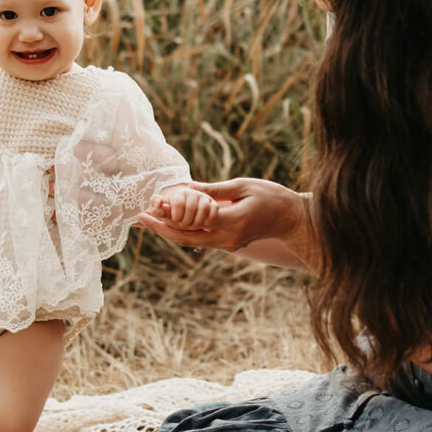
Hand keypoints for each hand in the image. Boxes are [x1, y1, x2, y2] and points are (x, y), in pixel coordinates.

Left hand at [135, 177, 310, 257]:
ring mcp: (228, 245)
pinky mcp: (229, 245)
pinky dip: (184, 231)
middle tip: (139, 218)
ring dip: (169, 231)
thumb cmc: (272, 197)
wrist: (292, 220)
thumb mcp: (243, 186)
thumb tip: (188, 187)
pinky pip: (201, 240)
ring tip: (149, 219)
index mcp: (232, 221)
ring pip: (191, 241)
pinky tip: (170, 222)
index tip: (153, 205)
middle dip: (161, 229)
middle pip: (186, 238)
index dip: (171, 214)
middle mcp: (227, 238)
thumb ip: (214, 190)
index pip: (194, 221)